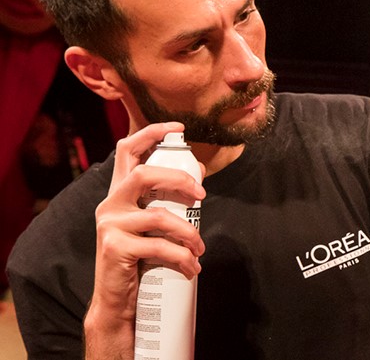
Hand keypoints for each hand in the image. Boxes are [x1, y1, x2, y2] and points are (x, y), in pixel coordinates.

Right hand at [87, 122, 205, 337]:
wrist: (118, 300)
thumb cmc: (141, 257)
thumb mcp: (154, 224)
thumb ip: (168, 201)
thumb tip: (200, 175)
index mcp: (120, 192)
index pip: (127, 150)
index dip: (151, 133)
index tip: (179, 127)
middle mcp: (110, 203)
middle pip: (144, 174)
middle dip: (179, 180)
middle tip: (202, 196)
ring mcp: (110, 224)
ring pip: (159, 215)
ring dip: (189, 232)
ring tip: (200, 249)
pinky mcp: (114, 247)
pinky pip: (158, 246)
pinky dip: (182, 257)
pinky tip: (191, 267)